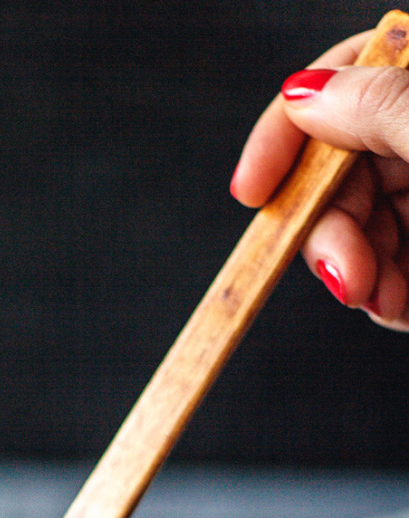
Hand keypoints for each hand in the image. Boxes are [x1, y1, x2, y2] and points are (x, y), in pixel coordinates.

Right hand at [230, 32, 408, 329]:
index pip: (339, 82)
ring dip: (356, 275)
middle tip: (345, 278)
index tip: (250, 192)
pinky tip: (395, 307)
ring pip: (358, 232)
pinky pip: (389, 277)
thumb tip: (304, 93)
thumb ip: (379, 106)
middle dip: (328, 233)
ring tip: (384, 301)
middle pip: (339, 174)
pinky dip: (384, 299)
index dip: (285, 134)